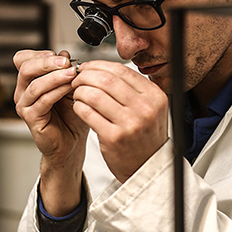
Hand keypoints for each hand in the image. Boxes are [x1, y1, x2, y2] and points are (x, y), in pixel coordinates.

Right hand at [13, 50, 89, 214]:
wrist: (72, 142)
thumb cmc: (71, 116)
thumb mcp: (71, 87)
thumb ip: (66, 70)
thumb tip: (65, 53)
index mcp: (29, 81)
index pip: (23, 59)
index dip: (40, 54)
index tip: (61, 54)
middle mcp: (23, 91)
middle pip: (25, 67)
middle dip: (47, 61)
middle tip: (65, 60)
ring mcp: (25, 105)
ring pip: (34, 84)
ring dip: (55, 76)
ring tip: (72, 73)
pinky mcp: (31, 118)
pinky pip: (42, 100)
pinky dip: (57, 91)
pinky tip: (70, 88)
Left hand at [70, 61, 167, 182]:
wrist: (146, 166)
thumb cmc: (144, 136)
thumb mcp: (150, 108)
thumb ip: (132, 88)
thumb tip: (101, 68)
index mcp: (155, 96)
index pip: (122, 70)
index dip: (99, 65)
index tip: (87, 67)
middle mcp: (145, 108)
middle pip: (106, 80)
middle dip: (86, 76)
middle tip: (77, 79)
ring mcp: (130, 124)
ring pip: (94, 95)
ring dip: (80, 91)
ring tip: (77, 93)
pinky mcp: (114, 138)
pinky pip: (88, 113)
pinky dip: (78, 106)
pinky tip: (78, 107)